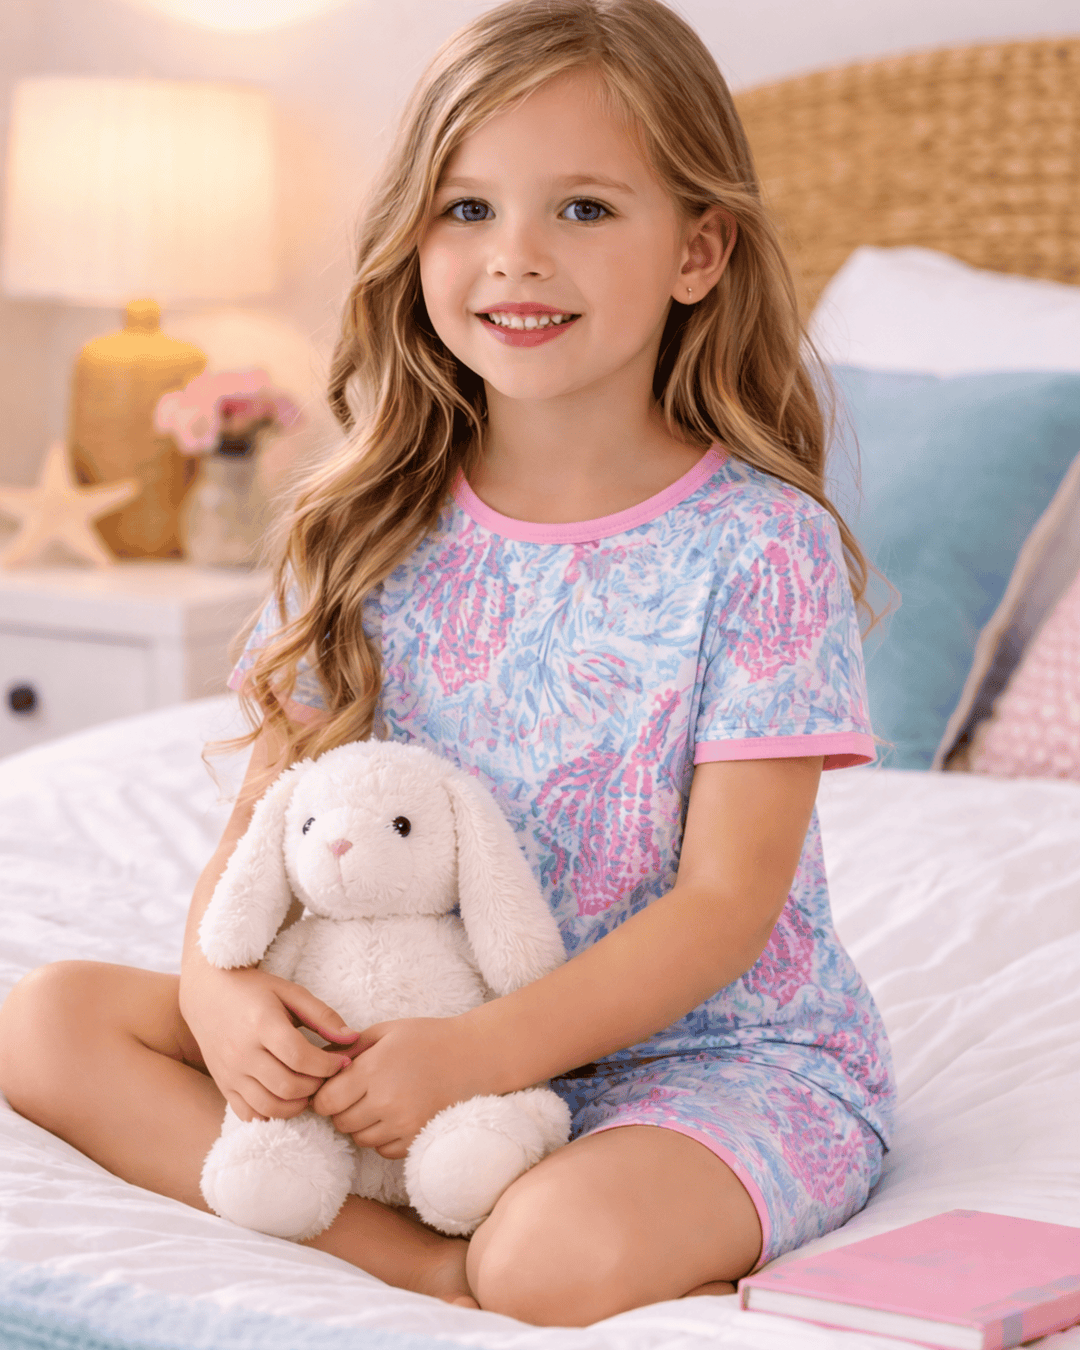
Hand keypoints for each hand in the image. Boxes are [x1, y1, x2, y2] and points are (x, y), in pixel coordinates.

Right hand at [179, 962, 358, 1122]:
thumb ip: (322, 1015)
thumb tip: (352, 1039)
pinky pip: (250, 1115)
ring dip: (298, 1105)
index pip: (300, 1057)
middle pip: (288, 1086)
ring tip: (310, 1088)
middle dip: (317, 1086)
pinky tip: (286, 1098)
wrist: (207, 993)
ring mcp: (230, 1073)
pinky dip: (273, 1114)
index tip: (342, 1062)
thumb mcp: (290, 992)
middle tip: (328, 1077)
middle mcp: (242, 1052)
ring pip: (270, 1106)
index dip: (328, 1065)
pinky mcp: (223, 1085)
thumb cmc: (254, 990)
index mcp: (262, 1024)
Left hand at [311, 1017, 483, 1158]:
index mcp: (374, 1070)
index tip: (334, 1087)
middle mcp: (386, 1101)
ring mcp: (403, 1124)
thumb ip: (349, 1047)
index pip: (326, 1101)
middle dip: (342, 1110)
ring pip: (360, 1139)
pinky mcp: (417, 1138)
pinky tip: (394, 1115)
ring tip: (379, 1102)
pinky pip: (383, 1150)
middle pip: (341, 1123)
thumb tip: (318, 1060)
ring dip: (362, 1125)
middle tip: (357, 1093)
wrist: (475, 1057)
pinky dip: (383, 1137)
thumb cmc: (427, 1038)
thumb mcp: (386, 1031)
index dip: (325, 1096)